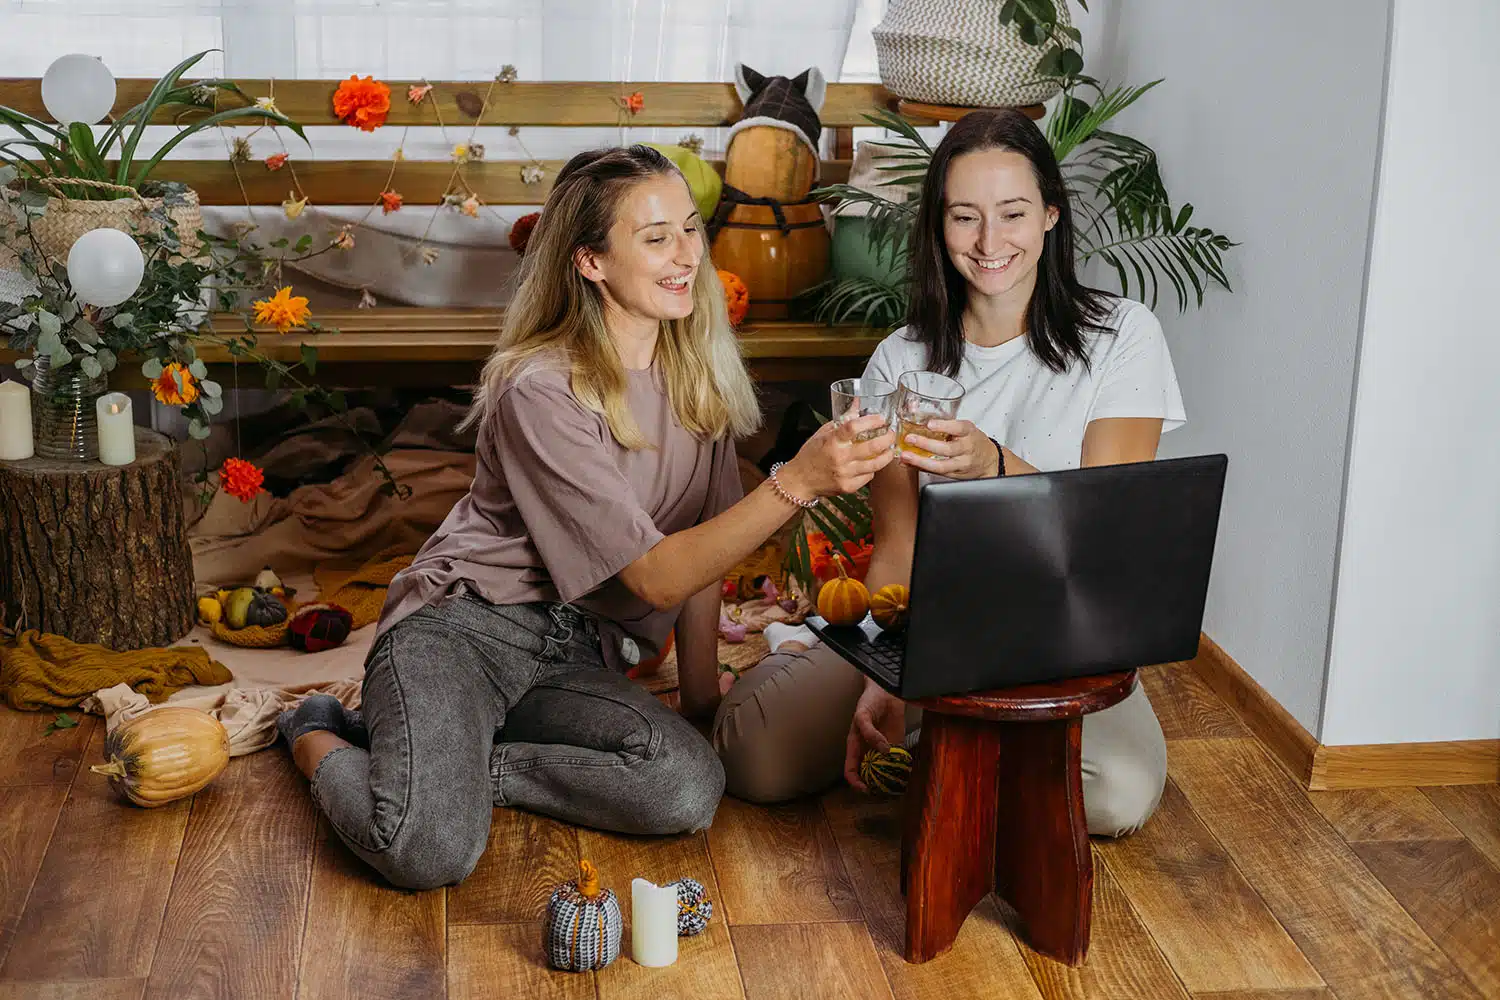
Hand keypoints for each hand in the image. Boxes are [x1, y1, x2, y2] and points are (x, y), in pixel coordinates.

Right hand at [778, 415, 895, 499]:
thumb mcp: (823, 433)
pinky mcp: (848, 487)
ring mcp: (845, 474)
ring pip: (875, 464)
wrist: (800, 480)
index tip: (881, 418)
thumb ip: (842, 420)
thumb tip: (857, 403)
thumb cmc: (810, 455)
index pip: (854, 427)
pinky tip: (872, 464)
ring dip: (886, 455)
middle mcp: (839, 457)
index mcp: (832, 441)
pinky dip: (872, 469)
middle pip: (872, 447)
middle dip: (887, 438)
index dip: (871, 421)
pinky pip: (868, 477)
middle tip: (891, 434)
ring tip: (889, 449)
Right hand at [843, 678, 906, 790]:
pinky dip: (901, 769)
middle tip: (884, 791)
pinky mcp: (896, 746)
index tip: (865, 789)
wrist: (886, 692)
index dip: (855, 782)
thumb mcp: (862, 715)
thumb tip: (883, 751)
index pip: (851, 770)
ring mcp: (882, 750)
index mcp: (855, 747)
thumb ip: (870, 732)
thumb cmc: (869, 702)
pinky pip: (897, 762)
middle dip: (873, 785)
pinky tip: (906, 773)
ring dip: (888, 780)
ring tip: (896, 786)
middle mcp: (867, 752)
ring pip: (883, 772)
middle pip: (867, 776)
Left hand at [898, 418, 999, 479]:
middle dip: (926, 444)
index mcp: (969, 432)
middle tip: (910, 439)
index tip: (930, 424)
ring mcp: (962, 463)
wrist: (989, 461)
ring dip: (921, 461)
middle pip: (948, 449)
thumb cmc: (972, 440)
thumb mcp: (964, 428)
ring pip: (942, 465)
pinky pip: (937, 473)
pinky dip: (922, 468)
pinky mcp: (955, 475)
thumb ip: (944, 422)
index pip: (959, 428)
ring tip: (906, 456)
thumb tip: (914, 412)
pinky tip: (911, 464)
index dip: (944, 426)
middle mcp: (966, 448)